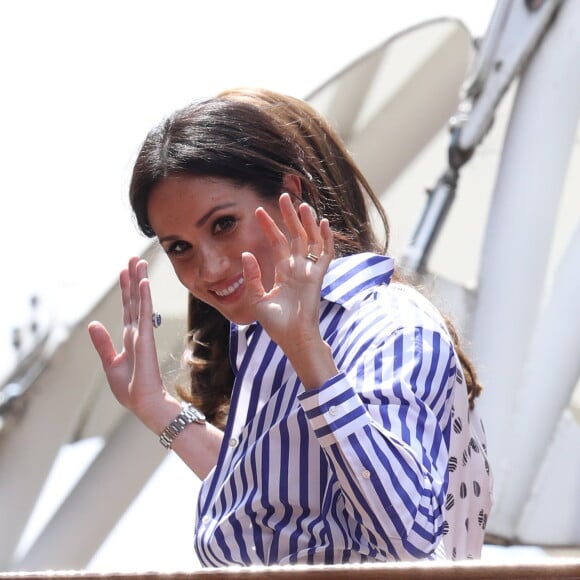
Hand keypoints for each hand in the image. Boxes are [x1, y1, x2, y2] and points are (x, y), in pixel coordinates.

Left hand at [88, 257, 168, 423]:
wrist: (143, 403)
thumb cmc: (130, 389)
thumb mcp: (110, 363)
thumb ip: (102, 343)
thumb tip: (93, 323)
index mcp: (129, 337)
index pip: (127, 307)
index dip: (126, 289)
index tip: (125, 271)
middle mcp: (137, 331)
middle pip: (134, 299)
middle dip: (134, 278)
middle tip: (134, 258)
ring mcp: (143, 333)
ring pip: (141, 301)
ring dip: (140, 281)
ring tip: (139, 262)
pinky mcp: (146, 338)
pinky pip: (145, 314)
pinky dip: (144, 298)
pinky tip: (143, 283)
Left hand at [243, 193, 337, 388]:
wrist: (292, 338)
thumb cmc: (276, 324)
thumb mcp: (257, 299)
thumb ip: (253, 276)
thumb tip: (246, 253)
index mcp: (284, 272)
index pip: (276, 243)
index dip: (269, 226)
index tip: (258, 211)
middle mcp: (297, 268)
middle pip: (295, 235)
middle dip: (289, 216)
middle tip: (283, 196)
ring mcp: (309, 271)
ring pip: (310, 240)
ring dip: (307, 222)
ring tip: (300, 203)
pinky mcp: (318, 276)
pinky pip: (325, 253)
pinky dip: (326, 238)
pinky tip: (323, 222)